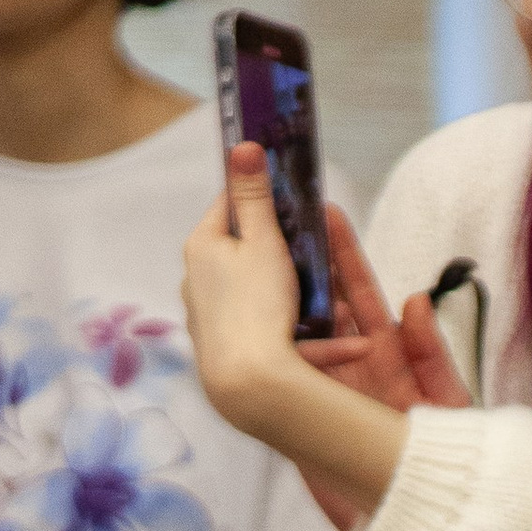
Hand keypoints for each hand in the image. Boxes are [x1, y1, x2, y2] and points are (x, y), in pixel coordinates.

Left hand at [182, 148, 309, 436]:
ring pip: (258, 296)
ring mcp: (207, 319)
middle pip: (245, 253)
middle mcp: (196, 280)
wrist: (248, 387)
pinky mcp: (223, 352)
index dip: (264, 201)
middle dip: (285, 255)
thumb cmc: (257, 308)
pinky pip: (263, 333)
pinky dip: (294, 336)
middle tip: (319, 260)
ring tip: (335, 310)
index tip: (293, 205)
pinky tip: (333, 348)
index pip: (229, 205)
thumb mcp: (264, 241)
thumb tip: (242, 144)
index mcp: (202, 245)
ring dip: (295, 299)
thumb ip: (255, 195)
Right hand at [286, 210, 471, 530]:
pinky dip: (272, 358)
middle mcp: (356, 370)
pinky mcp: (309, 425)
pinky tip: (252, 327)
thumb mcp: (447, 405)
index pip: (362, 296)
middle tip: (277, 223)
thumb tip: (416, 300)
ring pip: (299, 342)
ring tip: (256, 263)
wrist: (427, 520)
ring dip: (280, 307)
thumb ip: (432, 354)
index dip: (344, 258)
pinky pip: (286, 385)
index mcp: (390, 357)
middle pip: (323, 309)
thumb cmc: (448, 462)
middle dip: (302, 266)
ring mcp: (328, 396)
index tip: (325, 216)